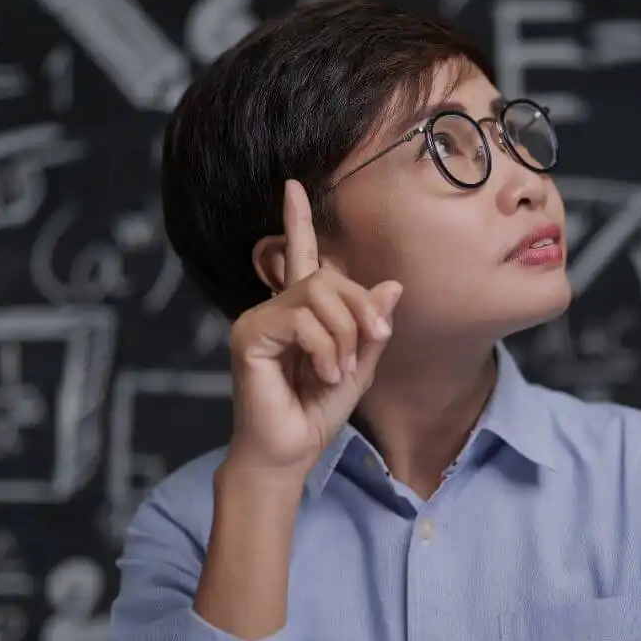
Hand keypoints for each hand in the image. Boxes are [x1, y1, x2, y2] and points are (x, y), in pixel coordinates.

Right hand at [228, 179, 402, 473]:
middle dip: (360, 309)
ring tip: (343, 370)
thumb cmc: (316, 414)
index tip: (293, 186)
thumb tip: (391, 286)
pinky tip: (327, 373)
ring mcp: (257, 321)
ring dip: (344, 333)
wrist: (289, 454)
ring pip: (316, 295)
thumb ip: (371, 328)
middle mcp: (273, 310)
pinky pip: (301, 320)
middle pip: (326, 277)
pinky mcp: (249, 336)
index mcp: (298, 314)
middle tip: (372, 345)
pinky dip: (326, 347)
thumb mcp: (359, 368)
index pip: (300, 258)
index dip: (297, 221)